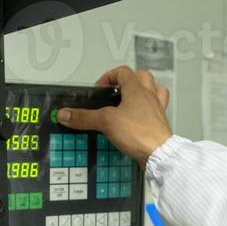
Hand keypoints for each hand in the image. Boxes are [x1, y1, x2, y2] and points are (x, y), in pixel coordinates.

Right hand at [56, 66, 171, 165]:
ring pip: (154, 91)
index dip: (109, 76)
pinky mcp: (160, 124)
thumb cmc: (140, 133)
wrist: (159, 153)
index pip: (123, 72)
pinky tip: (140, 118)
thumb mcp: (106, 122)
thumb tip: (66, 114)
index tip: (100, 88)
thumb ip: (84, 117)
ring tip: (132, 97)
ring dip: (144, 91)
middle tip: (117, 88)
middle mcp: (150, 96)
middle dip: (128, 79)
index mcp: (137, 89)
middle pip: (142, 77)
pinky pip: (157, 110)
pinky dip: (148, 110)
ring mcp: (157, 110)